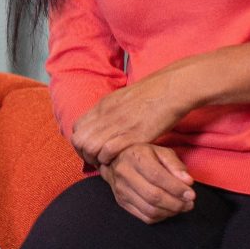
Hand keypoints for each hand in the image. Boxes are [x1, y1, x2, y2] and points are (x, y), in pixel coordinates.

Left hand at [70, 71, 193, 166]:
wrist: (172, 88)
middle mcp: (106, 115)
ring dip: (96, 159)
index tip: (92, 150)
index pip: (77, 128)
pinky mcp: (133, 135)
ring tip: (108, 162)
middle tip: (97, 160)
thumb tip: (104, 122)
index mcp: (103, 105)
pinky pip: (108, 151)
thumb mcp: (123, 98)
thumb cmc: (152, 94)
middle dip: (85, 154)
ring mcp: (118, 124)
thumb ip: (111, 110)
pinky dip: (109, 159)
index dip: (81, 142)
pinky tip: (119, 160)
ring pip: (90, 147)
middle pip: (79, 140)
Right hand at [97, 144, 194, 223]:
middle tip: (189, 203)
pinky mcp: (122, 202)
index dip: (176, 188)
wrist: (117, 160)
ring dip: (170, 211)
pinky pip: (145, 217)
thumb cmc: (144, 155)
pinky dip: (161, 216)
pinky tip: (169, 210)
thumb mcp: (161, 151)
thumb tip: (188, 182)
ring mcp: (121, 190)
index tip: (191, 194)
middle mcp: (125, 173)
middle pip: (153, 196)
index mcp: (136, 157)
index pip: (157, 176)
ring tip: (182, 207)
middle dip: (176, 203)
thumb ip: (175, 165)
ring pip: (150, 209)